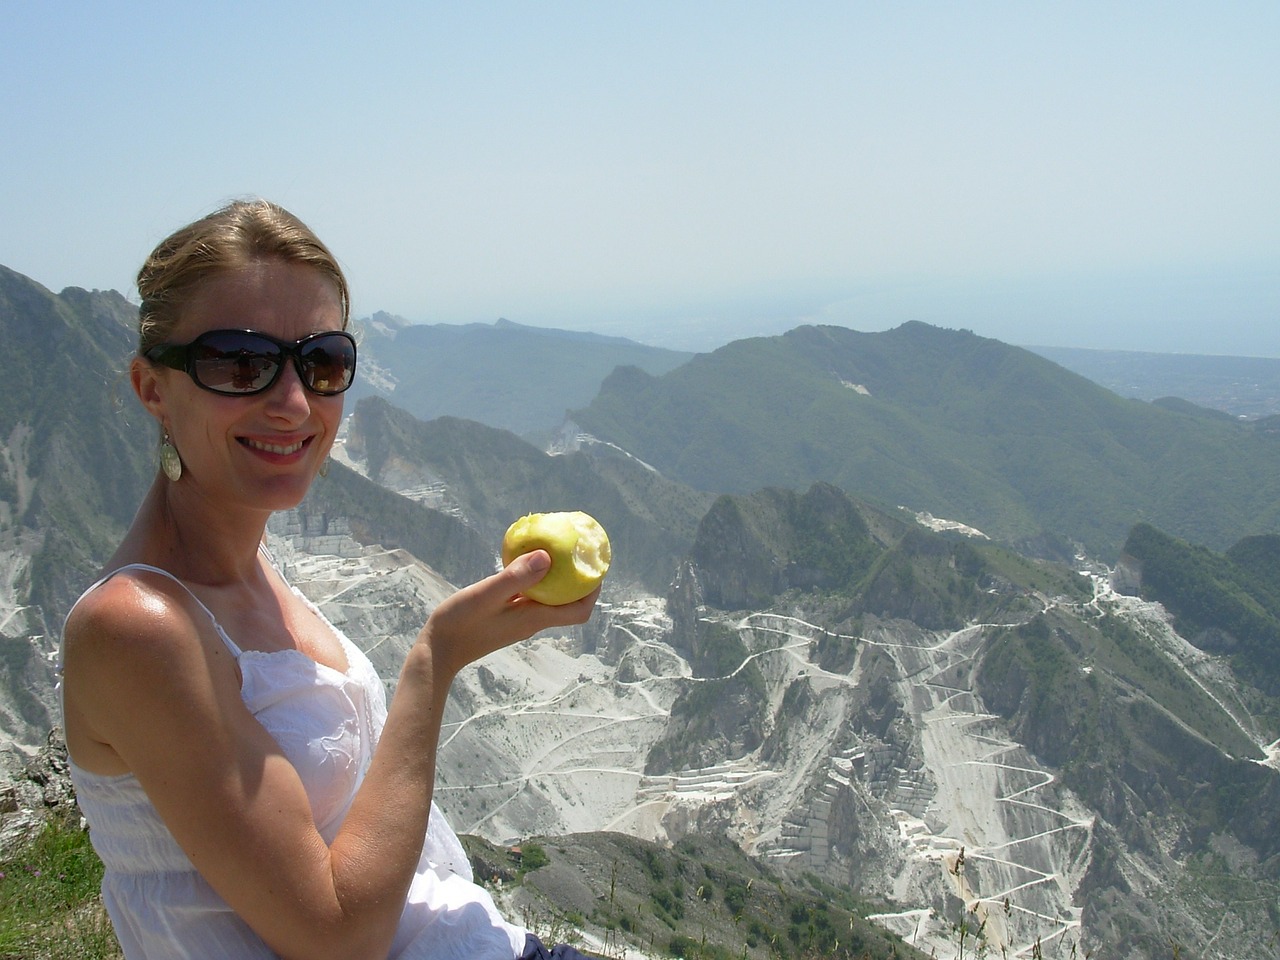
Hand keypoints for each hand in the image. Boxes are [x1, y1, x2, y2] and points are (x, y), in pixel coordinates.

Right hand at [419, 549, 599, 679]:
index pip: (579, 612)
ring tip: (557, 552)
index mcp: (534, 619)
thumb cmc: (460, 623)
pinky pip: (531, 597)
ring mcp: (519, 621)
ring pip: (550, 600)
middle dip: (580, 581)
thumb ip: (515, 577)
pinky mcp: (507, 617)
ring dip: (558, 580)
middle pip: (569, 604)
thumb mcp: (486, 595)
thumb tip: (548, 557)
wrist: (437, 651)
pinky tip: (525, 563)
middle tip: (580, 553)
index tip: (596, 566)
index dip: (593, 591)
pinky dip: (536, 581)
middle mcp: (532, 622)